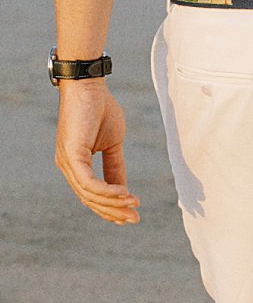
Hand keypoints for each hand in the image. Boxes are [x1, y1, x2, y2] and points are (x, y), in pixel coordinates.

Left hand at [55, 80, 138, 223]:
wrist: (89, 84)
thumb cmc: (99, 108)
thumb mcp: (112, 145)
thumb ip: (115, 168)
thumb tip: (123, 191)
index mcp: (75, 163)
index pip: (91, 195)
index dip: (110, 209)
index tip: (131, 215)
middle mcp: (67, 165)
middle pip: (90, 200)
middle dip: (114, 212)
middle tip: (136, 218)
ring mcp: (67, 161)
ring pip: (90, 195)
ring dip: (114, 203)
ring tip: (134, 204)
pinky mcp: (71, 155)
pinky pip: (90, 184)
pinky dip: (108, 191)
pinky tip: (125, 193)